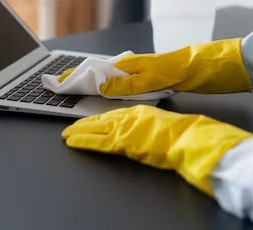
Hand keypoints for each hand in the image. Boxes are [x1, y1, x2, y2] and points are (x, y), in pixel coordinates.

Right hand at [59, 39, 251, 94]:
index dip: (77, 76)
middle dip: (81, 78)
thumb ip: (129, 83)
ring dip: (95, 81)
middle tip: (61, 84)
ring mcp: (146, 71)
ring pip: (113, 76)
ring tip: (79, 87)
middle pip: (101, 71)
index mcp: (134, 64)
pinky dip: (113, 86)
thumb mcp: (158, 77)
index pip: (96, 70)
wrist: (220, 65)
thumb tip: (100, 85)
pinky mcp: (156, 77)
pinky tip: (112, 90)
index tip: (57, 81)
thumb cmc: (190, 68)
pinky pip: (127, 82)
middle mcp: (136, 66)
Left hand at [62, 104, 252, 195]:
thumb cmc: (179, 133)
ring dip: (79, 131)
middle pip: (100, 119)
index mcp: (138, 111)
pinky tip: (73, 142)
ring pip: (95, 128)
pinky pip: (98, 141)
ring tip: (66, 134)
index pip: (113, 114)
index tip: (89, 121)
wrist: (186, 136)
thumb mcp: (159, 122)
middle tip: (69, 127)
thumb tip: (139, 129)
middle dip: (84, 124)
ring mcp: (124, 127)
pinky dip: (84, 141)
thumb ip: (145, 124)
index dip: (98, 119)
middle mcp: (128, 116)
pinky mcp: (123, 141)